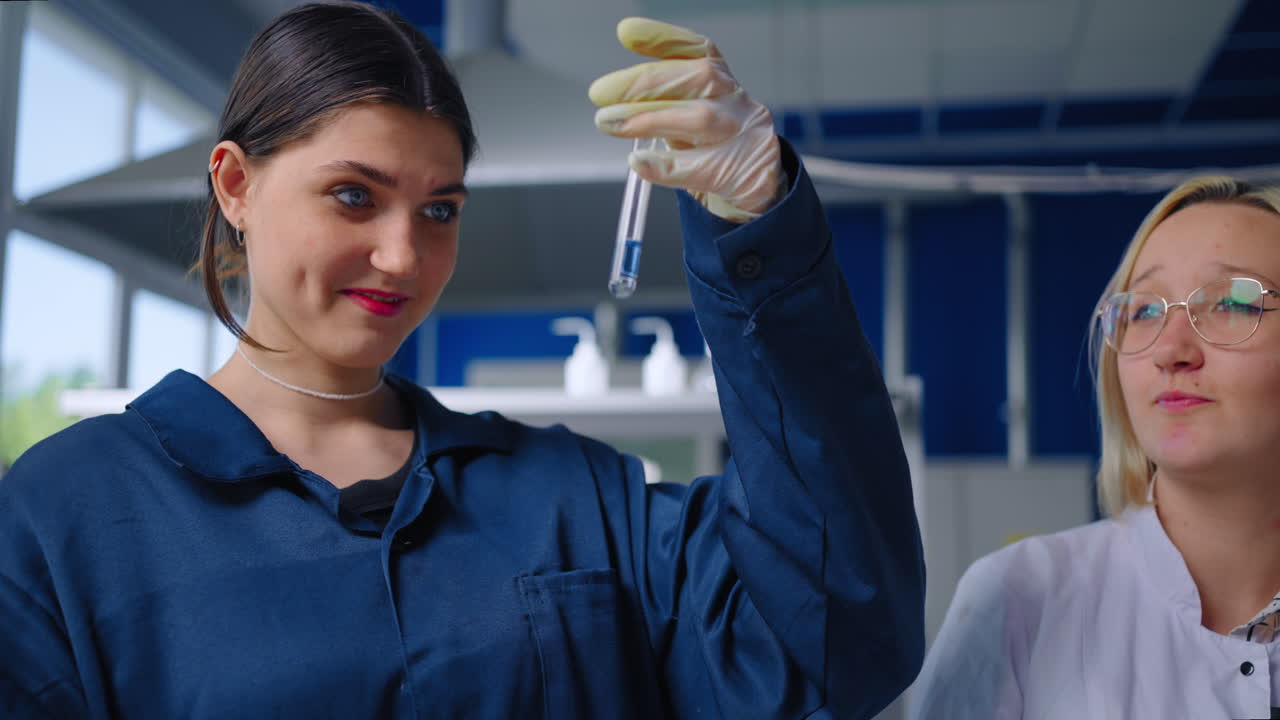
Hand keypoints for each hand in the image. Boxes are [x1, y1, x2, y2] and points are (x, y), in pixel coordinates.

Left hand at [589, 17, 784, 222]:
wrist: (756, 195)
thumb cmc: (713, 151)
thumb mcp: (688, 119)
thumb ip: (661, 103)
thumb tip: (611, 98)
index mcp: (724, 82)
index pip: (700, 50)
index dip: (664, 38)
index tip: (626, 33)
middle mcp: (737, 102)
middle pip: (699, 78)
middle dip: (644, 83)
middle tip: (601, 93)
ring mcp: (745, 136)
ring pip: (701, 118)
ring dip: (650, 119)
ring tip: (610, 123)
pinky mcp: (744, 173)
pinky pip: (702, 168)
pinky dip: (666, 166)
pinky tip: (638, 162)